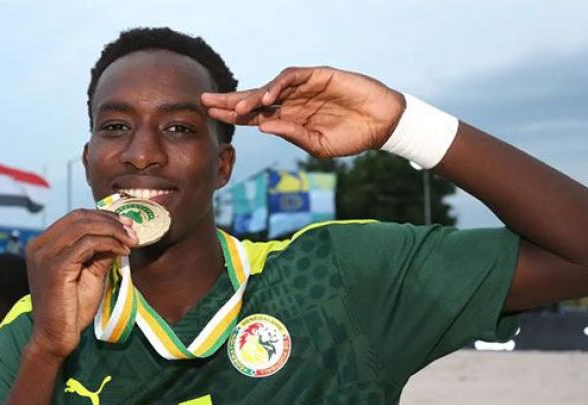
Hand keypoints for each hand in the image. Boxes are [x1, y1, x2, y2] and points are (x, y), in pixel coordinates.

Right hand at [25, 209, 137, 359]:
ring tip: (131, 240)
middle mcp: (39, 246)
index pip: (75, 217)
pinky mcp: (55, 268)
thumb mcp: (90, 272)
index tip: (126, 224)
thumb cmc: (72, 308)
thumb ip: (101, 252)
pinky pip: (87, 244)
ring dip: (113, 231)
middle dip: (111, 221)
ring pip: (84, 227)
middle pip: (80, 217)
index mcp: (43, 244)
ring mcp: (44, 255)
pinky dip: (109, 243)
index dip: (104, 216)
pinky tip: (123, 251)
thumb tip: (121, 234)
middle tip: (132, 230)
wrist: (56, 337)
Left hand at [201, 66, 404, 158]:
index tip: (211, 117)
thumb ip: (292, 135)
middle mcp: (292, 102)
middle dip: (230, 101)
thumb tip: (263, 128)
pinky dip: (277, 86)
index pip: (254, 117)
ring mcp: (303, 88)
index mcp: (289, 120)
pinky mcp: (317, 76)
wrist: (382, 124)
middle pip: (254, 99)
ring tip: (235, 108)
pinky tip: (265, 99)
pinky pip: (292, 78)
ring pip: (269, 88)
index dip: (233, 116)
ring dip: (251, 98)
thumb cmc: (352, 138)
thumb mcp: (319, 146)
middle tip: (205, 102)